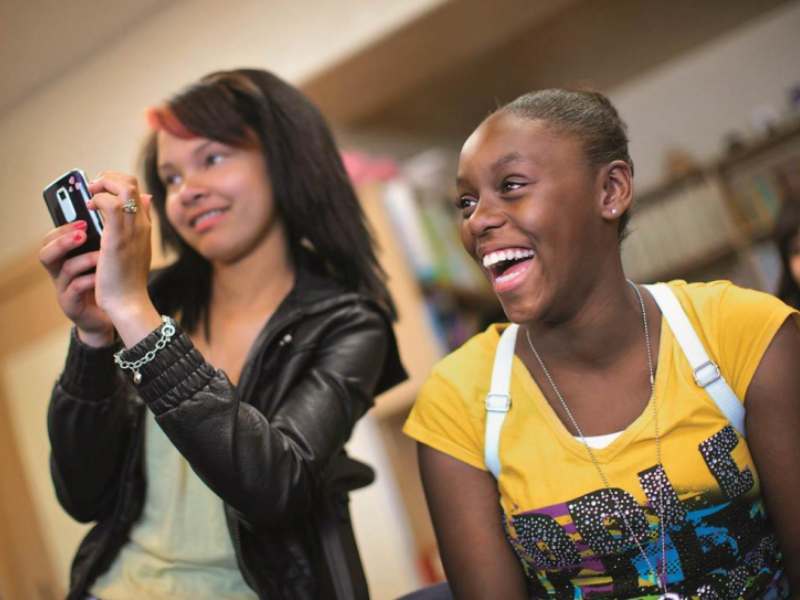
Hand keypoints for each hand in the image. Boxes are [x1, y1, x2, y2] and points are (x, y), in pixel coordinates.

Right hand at [39, 220, 113, 345]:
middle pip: (46, 250)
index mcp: (68, 256)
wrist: (115, 313)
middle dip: (63, 240)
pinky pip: (75, 289)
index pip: (54, 235)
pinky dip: (89, 280)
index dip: (65, 226)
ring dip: (83, 259)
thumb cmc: (110, 282)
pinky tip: (102, 277)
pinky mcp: (72, 304)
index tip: (85, 218)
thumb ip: (108, 235)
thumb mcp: (108, 256)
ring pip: (62, 269)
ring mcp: (64, 288)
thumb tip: (121, 207)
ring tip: (101, 256)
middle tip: (83, 233)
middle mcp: (61, 270)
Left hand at [86, 172, 161, 347]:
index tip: (100, 193)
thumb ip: (138, 226)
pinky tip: (89, 209)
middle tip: (92, 190)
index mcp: (145, 226)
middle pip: (131, 182)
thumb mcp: (136, 250)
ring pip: (124, 187)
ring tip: (90, 197)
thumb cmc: (127, 281)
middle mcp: (142, 223)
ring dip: (102, 185)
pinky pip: (110, 203)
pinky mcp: (117, 236)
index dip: (116, 184)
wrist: (128, 302)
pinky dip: (98, 199)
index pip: (136, 190)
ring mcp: (132, 229)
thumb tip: (146, 199)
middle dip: (108, 178)